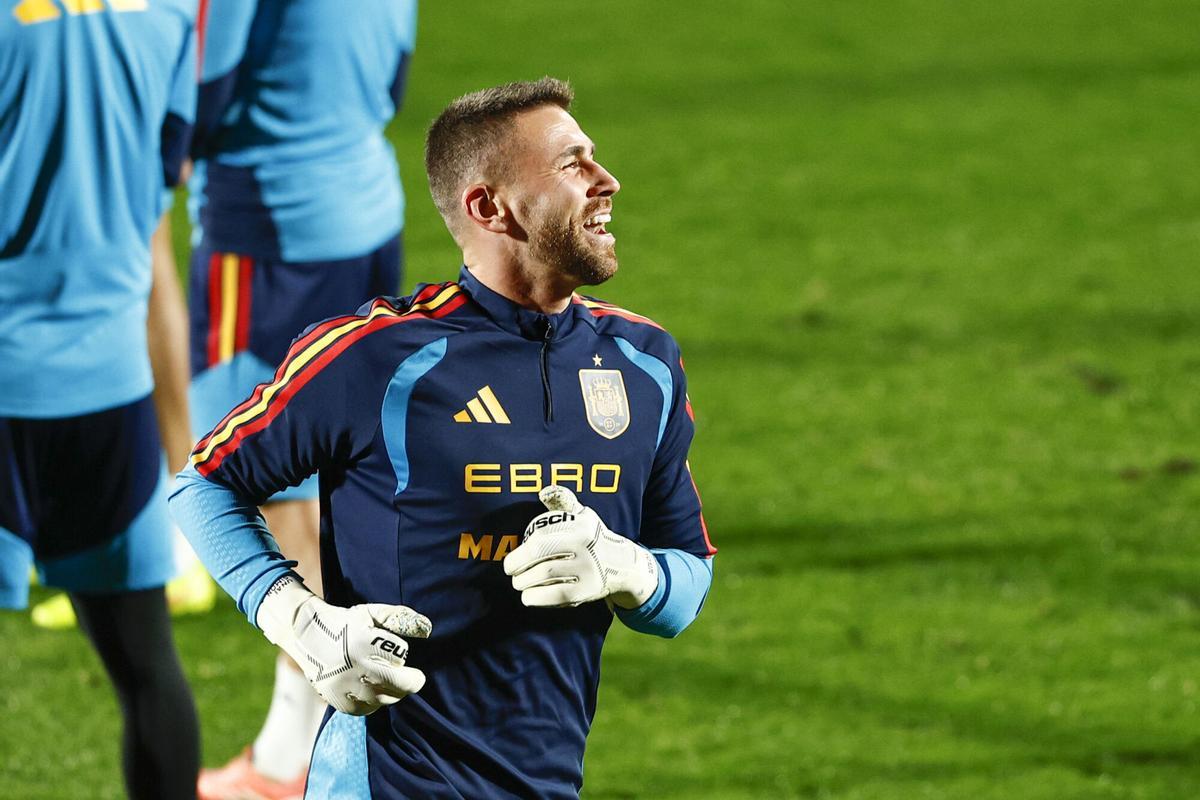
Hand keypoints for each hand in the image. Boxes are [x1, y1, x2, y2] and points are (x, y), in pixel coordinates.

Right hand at [256, 575, 431, 714]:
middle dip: (410, 681)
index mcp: (364, 643)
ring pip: (384, 699)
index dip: (403, 656)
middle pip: (398, 685)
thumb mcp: (372, 613)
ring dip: (391, 690)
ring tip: (386, 678)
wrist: (306, 636)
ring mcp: (345, 687)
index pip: (401, 657)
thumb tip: (427, 630)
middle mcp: (355, 668)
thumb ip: (400, 618)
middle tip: (412, 677)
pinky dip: (374, 701)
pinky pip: (367, 709)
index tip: (402, 656)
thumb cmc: (346, 622)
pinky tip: (371, 688)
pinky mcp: (339, 701)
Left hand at [503, 485, 658, 609]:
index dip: (521, 552)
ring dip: (525, 583)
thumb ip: (563, 502)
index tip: (510, 561)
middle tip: (512, 573)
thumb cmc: (592, 538)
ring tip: (520, 584)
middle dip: (518, 567)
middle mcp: (585, 547)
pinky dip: (536, 598)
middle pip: (541, 557)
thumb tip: (544, 492)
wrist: (622, 565)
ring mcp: (587, 570)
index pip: (541, 537)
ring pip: (545, 577)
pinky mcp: (587, 590)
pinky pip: (555, 595)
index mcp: (580, 527)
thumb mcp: (583, 515)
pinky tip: (529, 597)